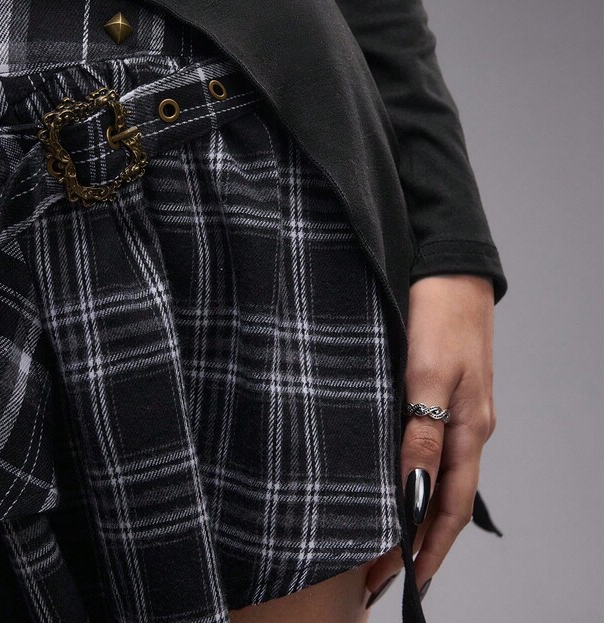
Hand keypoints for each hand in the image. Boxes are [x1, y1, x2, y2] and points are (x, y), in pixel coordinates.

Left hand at [364, 274, 496, 603]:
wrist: (448, 265)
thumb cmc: (440, 314)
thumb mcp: (427, 374)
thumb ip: (420, 433)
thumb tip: (411, 492)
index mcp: (468, 428)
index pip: (449, 506)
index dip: (428, 547)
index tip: (403, 581)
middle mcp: (466, 426)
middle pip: (443, 498)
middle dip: (415, 540)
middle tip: (377, 573)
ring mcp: (455, 408)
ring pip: (435, 475)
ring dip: (411, 510)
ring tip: (380, 538)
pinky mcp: (440, 390)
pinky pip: (428, 447)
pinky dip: (410, 475)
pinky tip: (389, 477)